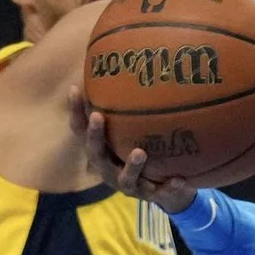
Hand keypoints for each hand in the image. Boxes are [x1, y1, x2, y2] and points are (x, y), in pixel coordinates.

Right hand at [75, 92, 197, 212]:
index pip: (82, 130)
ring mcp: (129, 185)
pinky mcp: (150, 197)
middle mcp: (109, 168)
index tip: (75, 89)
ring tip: (139, 152)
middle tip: (98, 116)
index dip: (76, 111)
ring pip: (125, 179)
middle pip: (95, 154)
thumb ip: (127, 105)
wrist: (166, 190)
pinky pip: (160, 193)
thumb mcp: (133, 128)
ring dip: (131, 166)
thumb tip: (123, 58)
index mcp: (102, 151)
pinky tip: (180, 179)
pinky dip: (169, 186)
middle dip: (95, 136)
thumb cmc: (144, 151)